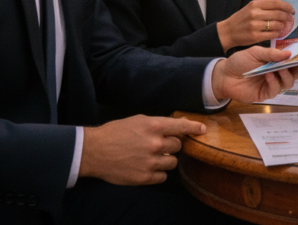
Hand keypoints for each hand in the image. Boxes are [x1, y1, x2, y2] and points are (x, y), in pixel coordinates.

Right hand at [78, 115, 205, 184]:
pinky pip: (163, 177)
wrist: (94, 151)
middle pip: (178, 146)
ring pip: (172, 162)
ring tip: (152, 157)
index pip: (181, 126)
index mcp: (153, 126)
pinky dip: (158, 173)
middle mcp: (155, 144)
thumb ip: (158, 124)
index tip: (202, 129)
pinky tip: (147, 167)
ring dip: (166, 160)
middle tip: (159, 145)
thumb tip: (178, 124)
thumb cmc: (115, 133)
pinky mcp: (145, 177)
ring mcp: (150, 162)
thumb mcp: (137, 121)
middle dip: (171, 145)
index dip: (194, 127)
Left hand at [211, 46, 297, 102]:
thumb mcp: (255, 52)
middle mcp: (278, 73)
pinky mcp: (266, 94)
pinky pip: (275, 90)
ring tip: (278, 68)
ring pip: (288, 83)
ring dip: (286, 75)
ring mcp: (273, 84)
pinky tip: (268, 75)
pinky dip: (273, 82)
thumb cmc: (240, 62)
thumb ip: (271, 54)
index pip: (296, 62)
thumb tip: (289, 53)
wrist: (225, 75)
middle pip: (297, 74)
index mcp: (278, 62)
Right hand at [217, 0, 295, 50]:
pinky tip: (277, 32)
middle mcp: (255, 13)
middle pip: (279, 14)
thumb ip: (264, 7)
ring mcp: (255, 25)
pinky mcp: (255, 36)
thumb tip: (282, 8)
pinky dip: (277, 33)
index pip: (276, 3)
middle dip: (287, 17)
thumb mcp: (250, 8)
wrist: (228, 32)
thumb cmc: (241, 19)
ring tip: (283, 26)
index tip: (292, 10)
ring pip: (277, 25)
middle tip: (289, 19)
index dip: (287, 6)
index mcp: (255, 4)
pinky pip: (272, 34)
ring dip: (283, 26)